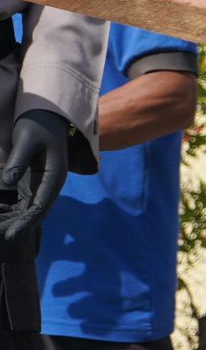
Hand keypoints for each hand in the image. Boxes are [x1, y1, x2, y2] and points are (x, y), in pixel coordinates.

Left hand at [0, 110, 71, 241]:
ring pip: (27, 208)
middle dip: (15, 225)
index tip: (10, 235)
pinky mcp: (32, 180)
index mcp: (54, 176)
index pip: (40, 206)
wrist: (46, 114)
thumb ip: (16, 163)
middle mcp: (50, 184)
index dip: (25, 223)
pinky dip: (9, 209)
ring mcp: (41, 183)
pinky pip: (21, 200)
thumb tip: (6, 185)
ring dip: (11, 219)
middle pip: (34, 212)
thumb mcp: (25, 141)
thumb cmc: (36, 124)